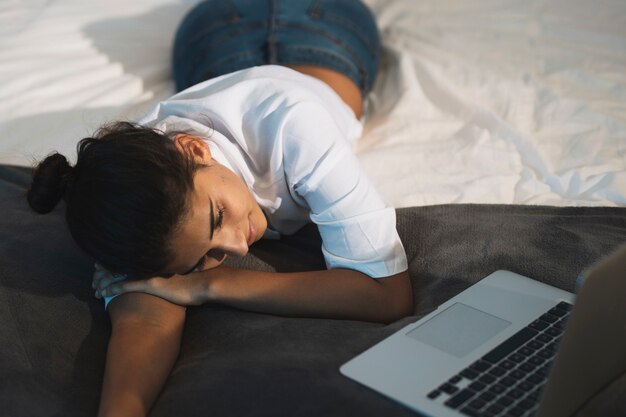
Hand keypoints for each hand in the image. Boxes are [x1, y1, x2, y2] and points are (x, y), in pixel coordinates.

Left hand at [92, 263, 209, 305]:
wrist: (202, 284)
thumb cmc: (194, 282)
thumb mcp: (180, 274)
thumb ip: (169, 272)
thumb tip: (167, 276)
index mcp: (154, 262)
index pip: (128, 259)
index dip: (114, 263)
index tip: (102, 267)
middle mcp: (149, 265)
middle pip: (121, 264)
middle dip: (105, 271)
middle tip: (94, 279)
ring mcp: (148, 273)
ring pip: (120, 274)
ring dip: (105, 281)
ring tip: (95, 288)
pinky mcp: (150, 284)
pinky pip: (125, 285)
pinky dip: (112, 288)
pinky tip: (102, 292)